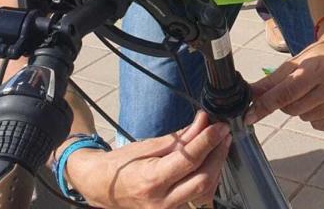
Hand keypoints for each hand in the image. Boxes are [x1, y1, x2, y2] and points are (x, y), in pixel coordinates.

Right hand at [66, 111, 230, 208]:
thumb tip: (203, 122)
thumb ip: (179, 138)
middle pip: (203, 179)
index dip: (208, 141)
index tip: (220, 126)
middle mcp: (161, 201)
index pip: (189, 160)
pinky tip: (210, 163)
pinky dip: (208, 179)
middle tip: (223, 134)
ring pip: (206, 192)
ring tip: (219, 146)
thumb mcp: (147, 145)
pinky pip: (199, 198)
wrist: (101, 186)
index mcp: (151, 181)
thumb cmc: (121, 164)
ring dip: (216, 167)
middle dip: (218, 154)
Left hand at [245, 26, 323, 130]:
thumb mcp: (294, 64)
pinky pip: (318, 126)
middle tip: (298, 89)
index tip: (249, 116)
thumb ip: (270, 82)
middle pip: (292, 109)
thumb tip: (248, 95)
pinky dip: (316, 117)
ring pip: (304, 118)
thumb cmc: (317, 59)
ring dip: (302, 109)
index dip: (265, 105)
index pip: (286, 93)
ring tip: (314, 93)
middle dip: (287, 103)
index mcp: (319, 69)